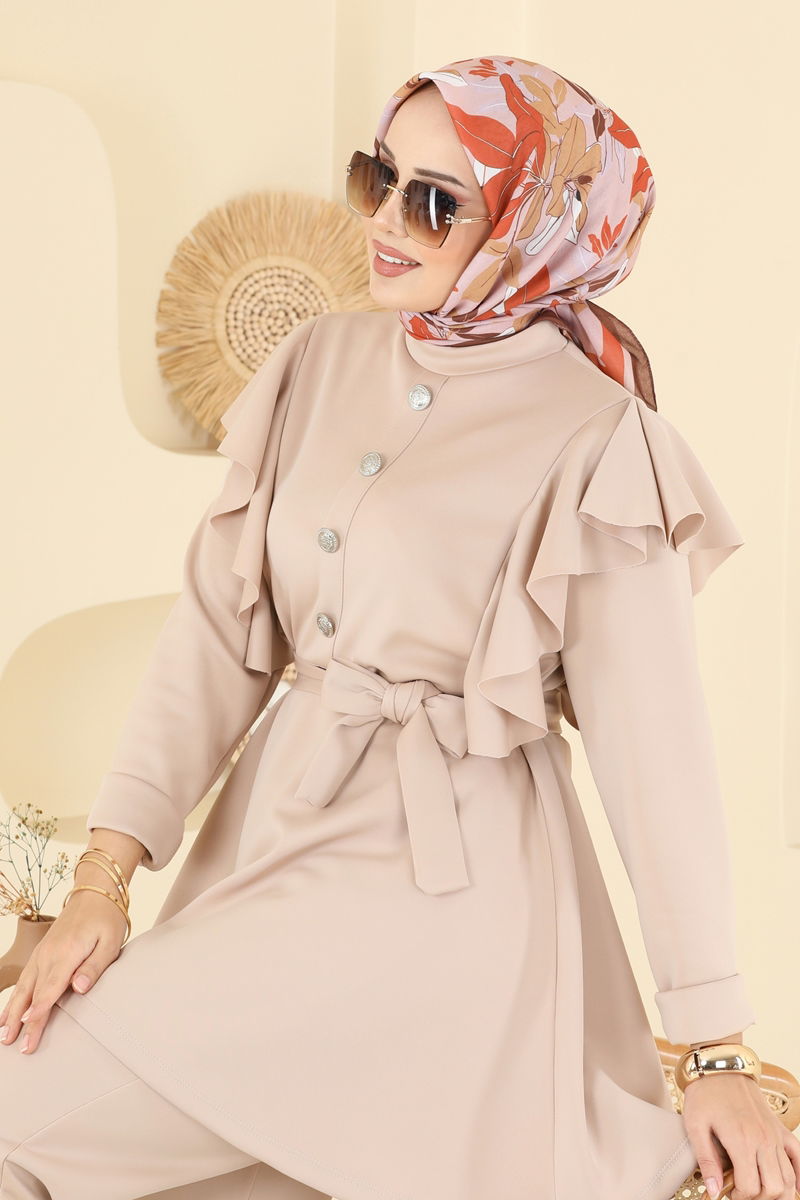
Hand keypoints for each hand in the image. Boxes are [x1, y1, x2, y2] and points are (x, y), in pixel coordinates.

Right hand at [0, 889, 127, 1054]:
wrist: (94, 892)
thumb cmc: (106, 918)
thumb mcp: (110, 942)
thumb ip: (94, 967)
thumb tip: (80, 988)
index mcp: (66, 953)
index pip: (50, 991)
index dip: (38, 1014)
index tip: (29, 1033)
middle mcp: (49, 954)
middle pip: (33, 994)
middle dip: (23, 1022)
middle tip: (17, 1046)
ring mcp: (42, 953)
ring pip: (23, 987)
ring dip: (12, 1012)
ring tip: (5, 1035)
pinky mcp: (41, 952)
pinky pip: (24, 978)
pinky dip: (15, 997)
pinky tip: (8, 1011)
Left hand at [681, 1071, 799, 1198]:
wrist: (721, 1067)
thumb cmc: (705, 1093)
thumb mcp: (695, 1125)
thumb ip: (706, 1161)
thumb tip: (713, 1191)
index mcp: (741, 1140)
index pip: (751, 1187)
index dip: (739, 1196)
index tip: (728, 1191)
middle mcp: (763, 1139)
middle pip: (774, 1188)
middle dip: (759, 1198)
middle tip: (743, 1191)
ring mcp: (775, 1134)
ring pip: (789, 1178)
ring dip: (777, 1192)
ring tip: (759, 1189)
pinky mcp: (780, 1128)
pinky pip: (799, 1156)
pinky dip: (799, 1175)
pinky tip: (791, 1185)